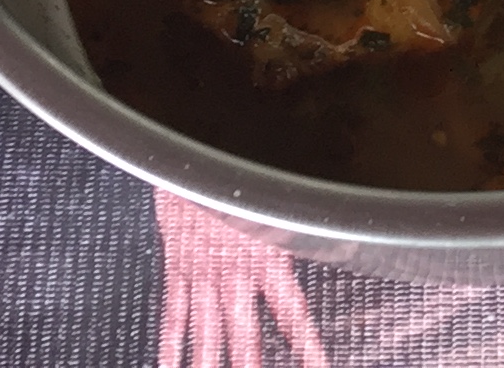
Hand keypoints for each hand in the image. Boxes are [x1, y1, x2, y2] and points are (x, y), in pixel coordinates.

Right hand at [153, 190, 328, 367]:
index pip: (291, 314)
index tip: (316, 367)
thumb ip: (297, 234)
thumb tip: (334, 240)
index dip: (305, 346)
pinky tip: (169, 364)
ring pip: (207, 330)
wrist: (193, 157)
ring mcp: (203, 275)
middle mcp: (234, 273)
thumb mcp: (277, 204)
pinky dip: (170, 342)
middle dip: (250, 364)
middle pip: (245, 333)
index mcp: (266, 259)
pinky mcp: (178, 269)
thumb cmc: (236, 174)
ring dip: (209, 362)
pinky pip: (174, 313)